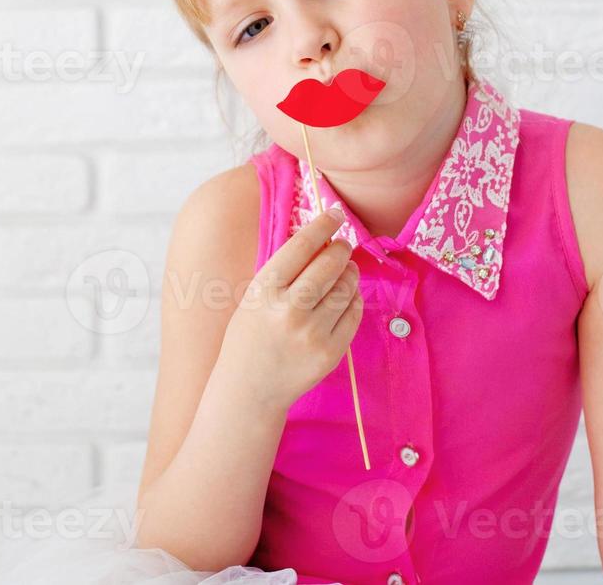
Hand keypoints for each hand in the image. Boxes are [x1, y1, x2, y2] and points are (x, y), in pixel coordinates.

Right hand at [217, 205, 362, 414]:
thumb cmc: (249, 335)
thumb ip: (284, 270)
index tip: (335, 214)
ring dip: (350, 273)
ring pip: (346, 288)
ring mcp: (312, 333)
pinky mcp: (330, 352)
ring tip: (344, 272)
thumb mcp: (256, 296)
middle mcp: (289, 310)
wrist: (249, 389)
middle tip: (342, 246)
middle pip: (329, 264)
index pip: (302, 245)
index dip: (323, 225)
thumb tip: (321, 237)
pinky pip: (353, 314)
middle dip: (341, 249)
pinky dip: (353, 299)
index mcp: (265, 290)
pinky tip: (344, 298)